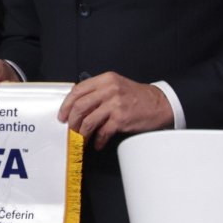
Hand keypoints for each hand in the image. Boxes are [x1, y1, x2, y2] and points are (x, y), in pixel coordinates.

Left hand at [58, 72, 172, 150]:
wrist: (160, 104)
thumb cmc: (138, 96)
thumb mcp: (116, 85)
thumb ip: (98, 91)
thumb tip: (77, 104)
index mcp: (106, 80)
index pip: (78, 90)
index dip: (66, 105)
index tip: (63, 115)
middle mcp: (109, 90)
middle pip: (80, 106)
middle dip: (71, 121)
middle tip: (70, 129)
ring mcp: (115, 104)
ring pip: (89, 121)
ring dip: (82, 133)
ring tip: (82, 139)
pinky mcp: (121, 119)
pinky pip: (103, 132)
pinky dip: (98, 140)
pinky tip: (97, 143)